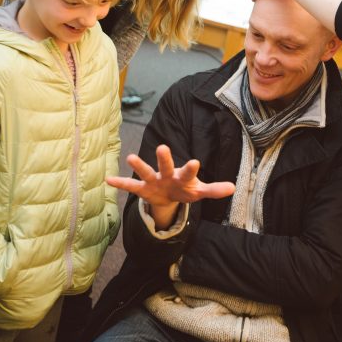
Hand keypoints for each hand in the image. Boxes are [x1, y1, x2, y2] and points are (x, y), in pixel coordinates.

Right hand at [106, 145, 234, 228]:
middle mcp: (167, 175)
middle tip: (163, 147)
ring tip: (131, 157)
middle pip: (166, 166)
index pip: (187, 172)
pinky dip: (120, 183)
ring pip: (146, 172)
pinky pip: (130, 187)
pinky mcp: (143, 189)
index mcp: (182, 176)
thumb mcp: (199, 191)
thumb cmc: (185, 189)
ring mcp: (153, 181)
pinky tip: (108, 179)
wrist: (169, 195)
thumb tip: (233, 188)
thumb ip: (214, 190)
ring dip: (139, 166)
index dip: (190, 168)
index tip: (194, 161)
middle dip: (164, 159)